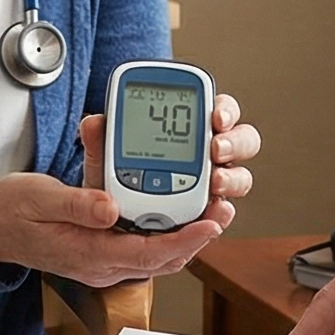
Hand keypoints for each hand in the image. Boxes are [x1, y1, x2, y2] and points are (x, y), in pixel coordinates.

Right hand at [0, 152, 218, 285]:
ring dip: (187, 236)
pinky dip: (167, 232)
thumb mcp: (40, 198)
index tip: (211, 224)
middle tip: (223, 210)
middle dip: (197, 237)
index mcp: (89, 254)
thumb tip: (111, 208)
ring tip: (212, 209)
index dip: (185, 240)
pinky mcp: (103, 251)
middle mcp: (102, 265)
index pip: (149, 253)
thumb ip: (77, 203)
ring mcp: (103, 262)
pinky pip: (144, 247)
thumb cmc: (13, 211)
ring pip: (157, 255)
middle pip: (162, 258)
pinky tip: (179, 210)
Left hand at [72, 93, 258, 222]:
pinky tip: (215, 214)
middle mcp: (208, 155)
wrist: (105, 224)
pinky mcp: (205, 216)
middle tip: (217, 148)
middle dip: (235, 142)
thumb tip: (93, 123)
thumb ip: (99, 143)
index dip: (225, 109)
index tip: (216, 115)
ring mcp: (211, 186)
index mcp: (188, 129)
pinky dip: (221, 213)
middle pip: (241, 140)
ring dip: (232, 178)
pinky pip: (221, 212)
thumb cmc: (111, 183)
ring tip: (215, 183)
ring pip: (239, 177)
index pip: (217, 110)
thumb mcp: (101, 162)